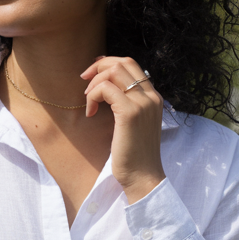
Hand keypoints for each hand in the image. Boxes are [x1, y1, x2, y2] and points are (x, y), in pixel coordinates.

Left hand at [81, 56, 164, 203]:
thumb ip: (128, 105)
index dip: (109, 63)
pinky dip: (93, 96)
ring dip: (94, 82)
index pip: (132, 65)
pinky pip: (106, 89)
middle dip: (99, 66)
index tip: (93, 73)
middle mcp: (151, 97)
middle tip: (84, 81)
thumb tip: (109, 89)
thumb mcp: (135, 124)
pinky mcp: (130, 113)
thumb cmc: (134, 155)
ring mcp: (143, 103)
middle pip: (123, 62)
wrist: (142, 177)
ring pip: (114, 72)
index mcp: (154, 98)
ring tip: (88, 101)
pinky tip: (91, 113)